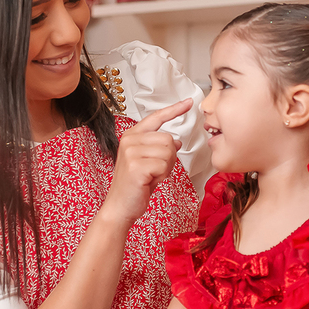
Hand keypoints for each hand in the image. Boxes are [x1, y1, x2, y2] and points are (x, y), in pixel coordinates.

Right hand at [101, 99, 191, 227]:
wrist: (120, 207)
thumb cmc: (134, 186)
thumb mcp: (148, 162)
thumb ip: (159, 148)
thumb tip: (176, 141)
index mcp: (132, 135)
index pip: (156, 117)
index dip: (174, 109)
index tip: (188, 102)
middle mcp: (130, 140)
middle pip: (168, 139)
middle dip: (169, 158)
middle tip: (155, 171)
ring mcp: (131, 152)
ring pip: (169, 152)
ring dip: (166, 168)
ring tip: (151, 176)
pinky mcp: (136, 166)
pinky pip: (164, 165)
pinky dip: (162, 176)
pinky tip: (150, 181)